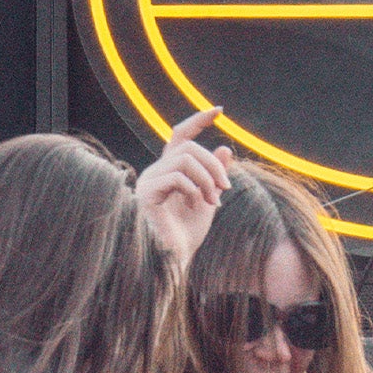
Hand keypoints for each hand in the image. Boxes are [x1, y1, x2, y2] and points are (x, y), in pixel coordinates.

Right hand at [134, 108, 232, 267]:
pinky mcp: (146, 195)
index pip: (180, 137)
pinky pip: (176, 177)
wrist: (172, 261)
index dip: (198, 121)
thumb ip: (215, 176)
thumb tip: (226, 148)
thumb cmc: (186, 235)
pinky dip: (194, 190)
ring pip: (184, 159)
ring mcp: (148, 182)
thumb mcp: (209, 201)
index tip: (219, 111)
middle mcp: (156, 172)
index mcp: (169, 171)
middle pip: (188, 147)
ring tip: (213, 202)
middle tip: (225, 188)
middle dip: (213, 165)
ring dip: (207, 179)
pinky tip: (197, 207)